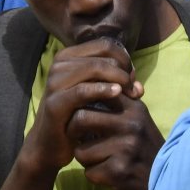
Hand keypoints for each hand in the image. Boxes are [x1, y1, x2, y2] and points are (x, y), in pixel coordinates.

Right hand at [20, 39, 140, 174]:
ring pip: (94, 68)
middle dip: (124, 70)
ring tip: (130, 94)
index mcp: (68, 57)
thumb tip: (139, 86)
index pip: (105, 45)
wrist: (50, 144)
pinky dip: (103, 90)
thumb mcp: (97, 95)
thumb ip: (116, 85)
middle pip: (102, 55)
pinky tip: (117, 94)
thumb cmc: (76, 115)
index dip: (124, 59)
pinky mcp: (54, 103)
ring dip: (117, 79)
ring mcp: (54, 82)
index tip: (132, 77)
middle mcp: (59, 65)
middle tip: (134, 90)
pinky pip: (83, 91)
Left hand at [67, 93, 163, 189]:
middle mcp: (130, 124)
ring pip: (81, 151)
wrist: (165, 175)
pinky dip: (93, 175)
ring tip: (95, 157)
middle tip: (75, 136)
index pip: (97, 91)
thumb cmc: (145, 143)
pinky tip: (105, 172)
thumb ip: (120, 99)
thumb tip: (101, 77)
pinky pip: (89, 172)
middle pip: (81, 118)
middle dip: (72, 130)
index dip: (81, 101)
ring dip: (84, 157)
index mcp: (133, 107)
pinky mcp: (120, 171)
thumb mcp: (138, 116)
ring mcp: (125, 148)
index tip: (77, 110)